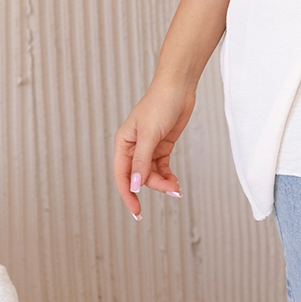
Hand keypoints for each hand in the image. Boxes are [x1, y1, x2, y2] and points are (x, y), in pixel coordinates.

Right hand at [113, 79, 195, 219]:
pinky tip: (175, 182)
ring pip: (152, 175)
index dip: (128, 195)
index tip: (137, 212)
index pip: (121, 176)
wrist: (179, 88)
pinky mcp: (162, 146)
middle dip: (154, 186)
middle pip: (139, 178)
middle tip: (172, 191)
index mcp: (123, 144)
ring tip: (176, 187)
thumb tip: (134, 185)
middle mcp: (133, 148)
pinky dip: (168, 177)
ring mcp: (148, 148)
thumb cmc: (160, 105)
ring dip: (163, 183)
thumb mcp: (150, 135)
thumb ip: (142, 161)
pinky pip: (162, 168)